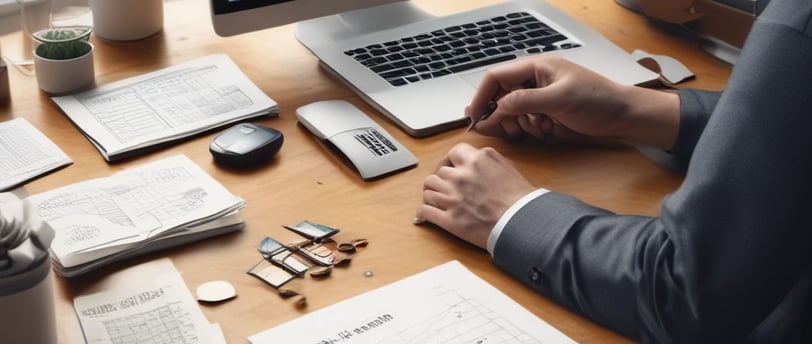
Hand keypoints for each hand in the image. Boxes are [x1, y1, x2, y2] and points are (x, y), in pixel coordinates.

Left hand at [415, 143, 535, 248]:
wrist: (521, 223)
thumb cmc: (520, 199)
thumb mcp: (507, 167)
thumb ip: (487, 160)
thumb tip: (477, 160)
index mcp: (476, 161)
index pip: (454, 152)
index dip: (451, 160)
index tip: (452, 166)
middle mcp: (461, 176)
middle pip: (439, 172)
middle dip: (441, 179)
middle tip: (445, 185)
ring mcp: (452, 197)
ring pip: (428, 189)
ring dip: (431, 193)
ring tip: (435, 198)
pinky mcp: (449, 219)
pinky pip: (425, 211)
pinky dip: (422, 212)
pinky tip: (424, 214)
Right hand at [468, 55, 678, 148]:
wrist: (624, 117)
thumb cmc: (598, 100)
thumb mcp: (559, 98)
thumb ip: (526, 100)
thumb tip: (498, 106)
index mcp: (536, 67)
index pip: (496, 77)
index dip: (482, 96)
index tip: (474, 117)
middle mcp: (535, 80)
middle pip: (501, 96)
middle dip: (503, 115)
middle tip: (511, 129)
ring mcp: (541, 96)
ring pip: (513, 112)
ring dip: (519, 124)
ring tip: (537, 129)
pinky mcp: (548, 112)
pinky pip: (527, 122)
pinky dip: (532, 130)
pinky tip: (547, 131)